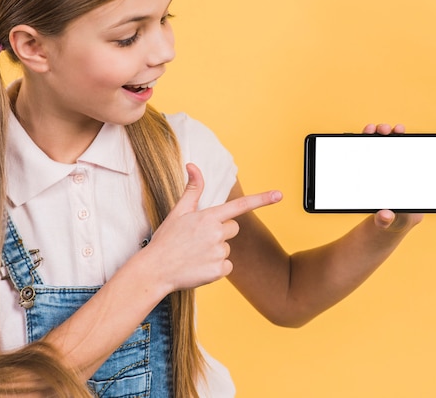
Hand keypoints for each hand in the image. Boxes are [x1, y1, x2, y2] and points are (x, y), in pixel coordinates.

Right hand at [148, 163, 281, 291]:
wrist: (155, 270)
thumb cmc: (166, 240)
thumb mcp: (178, 212)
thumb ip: (192, 189)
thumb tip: (192, 165)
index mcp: (208, 217)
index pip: (240, 205)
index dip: (262, 199)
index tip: (279, 195)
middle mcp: (216, 233)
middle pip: (233, 228)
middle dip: (221, 232)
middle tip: (199, 239)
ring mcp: (218, 252)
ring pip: (228, 248)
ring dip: (215, 251)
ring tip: (195, 254)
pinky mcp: (219, 271)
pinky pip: (227, 266)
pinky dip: (216, 268)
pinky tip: (199, 267)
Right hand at [362, 123, 423, 232]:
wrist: (388, 223)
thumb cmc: (394, 221)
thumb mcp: (391, 223)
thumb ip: (387, 221)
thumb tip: (383, 215)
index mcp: (411, 180)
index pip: (410, 158)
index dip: (406, 143)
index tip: (400, 133)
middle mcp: (402, 170)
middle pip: (400, 148)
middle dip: (394, 134)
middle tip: (385, 129)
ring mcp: (389, 168)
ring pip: (386, 147)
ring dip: (379, 135)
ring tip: (371, 129)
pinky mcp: (377, 169)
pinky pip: (373, 153)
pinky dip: (367, 143)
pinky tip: (361, 137)